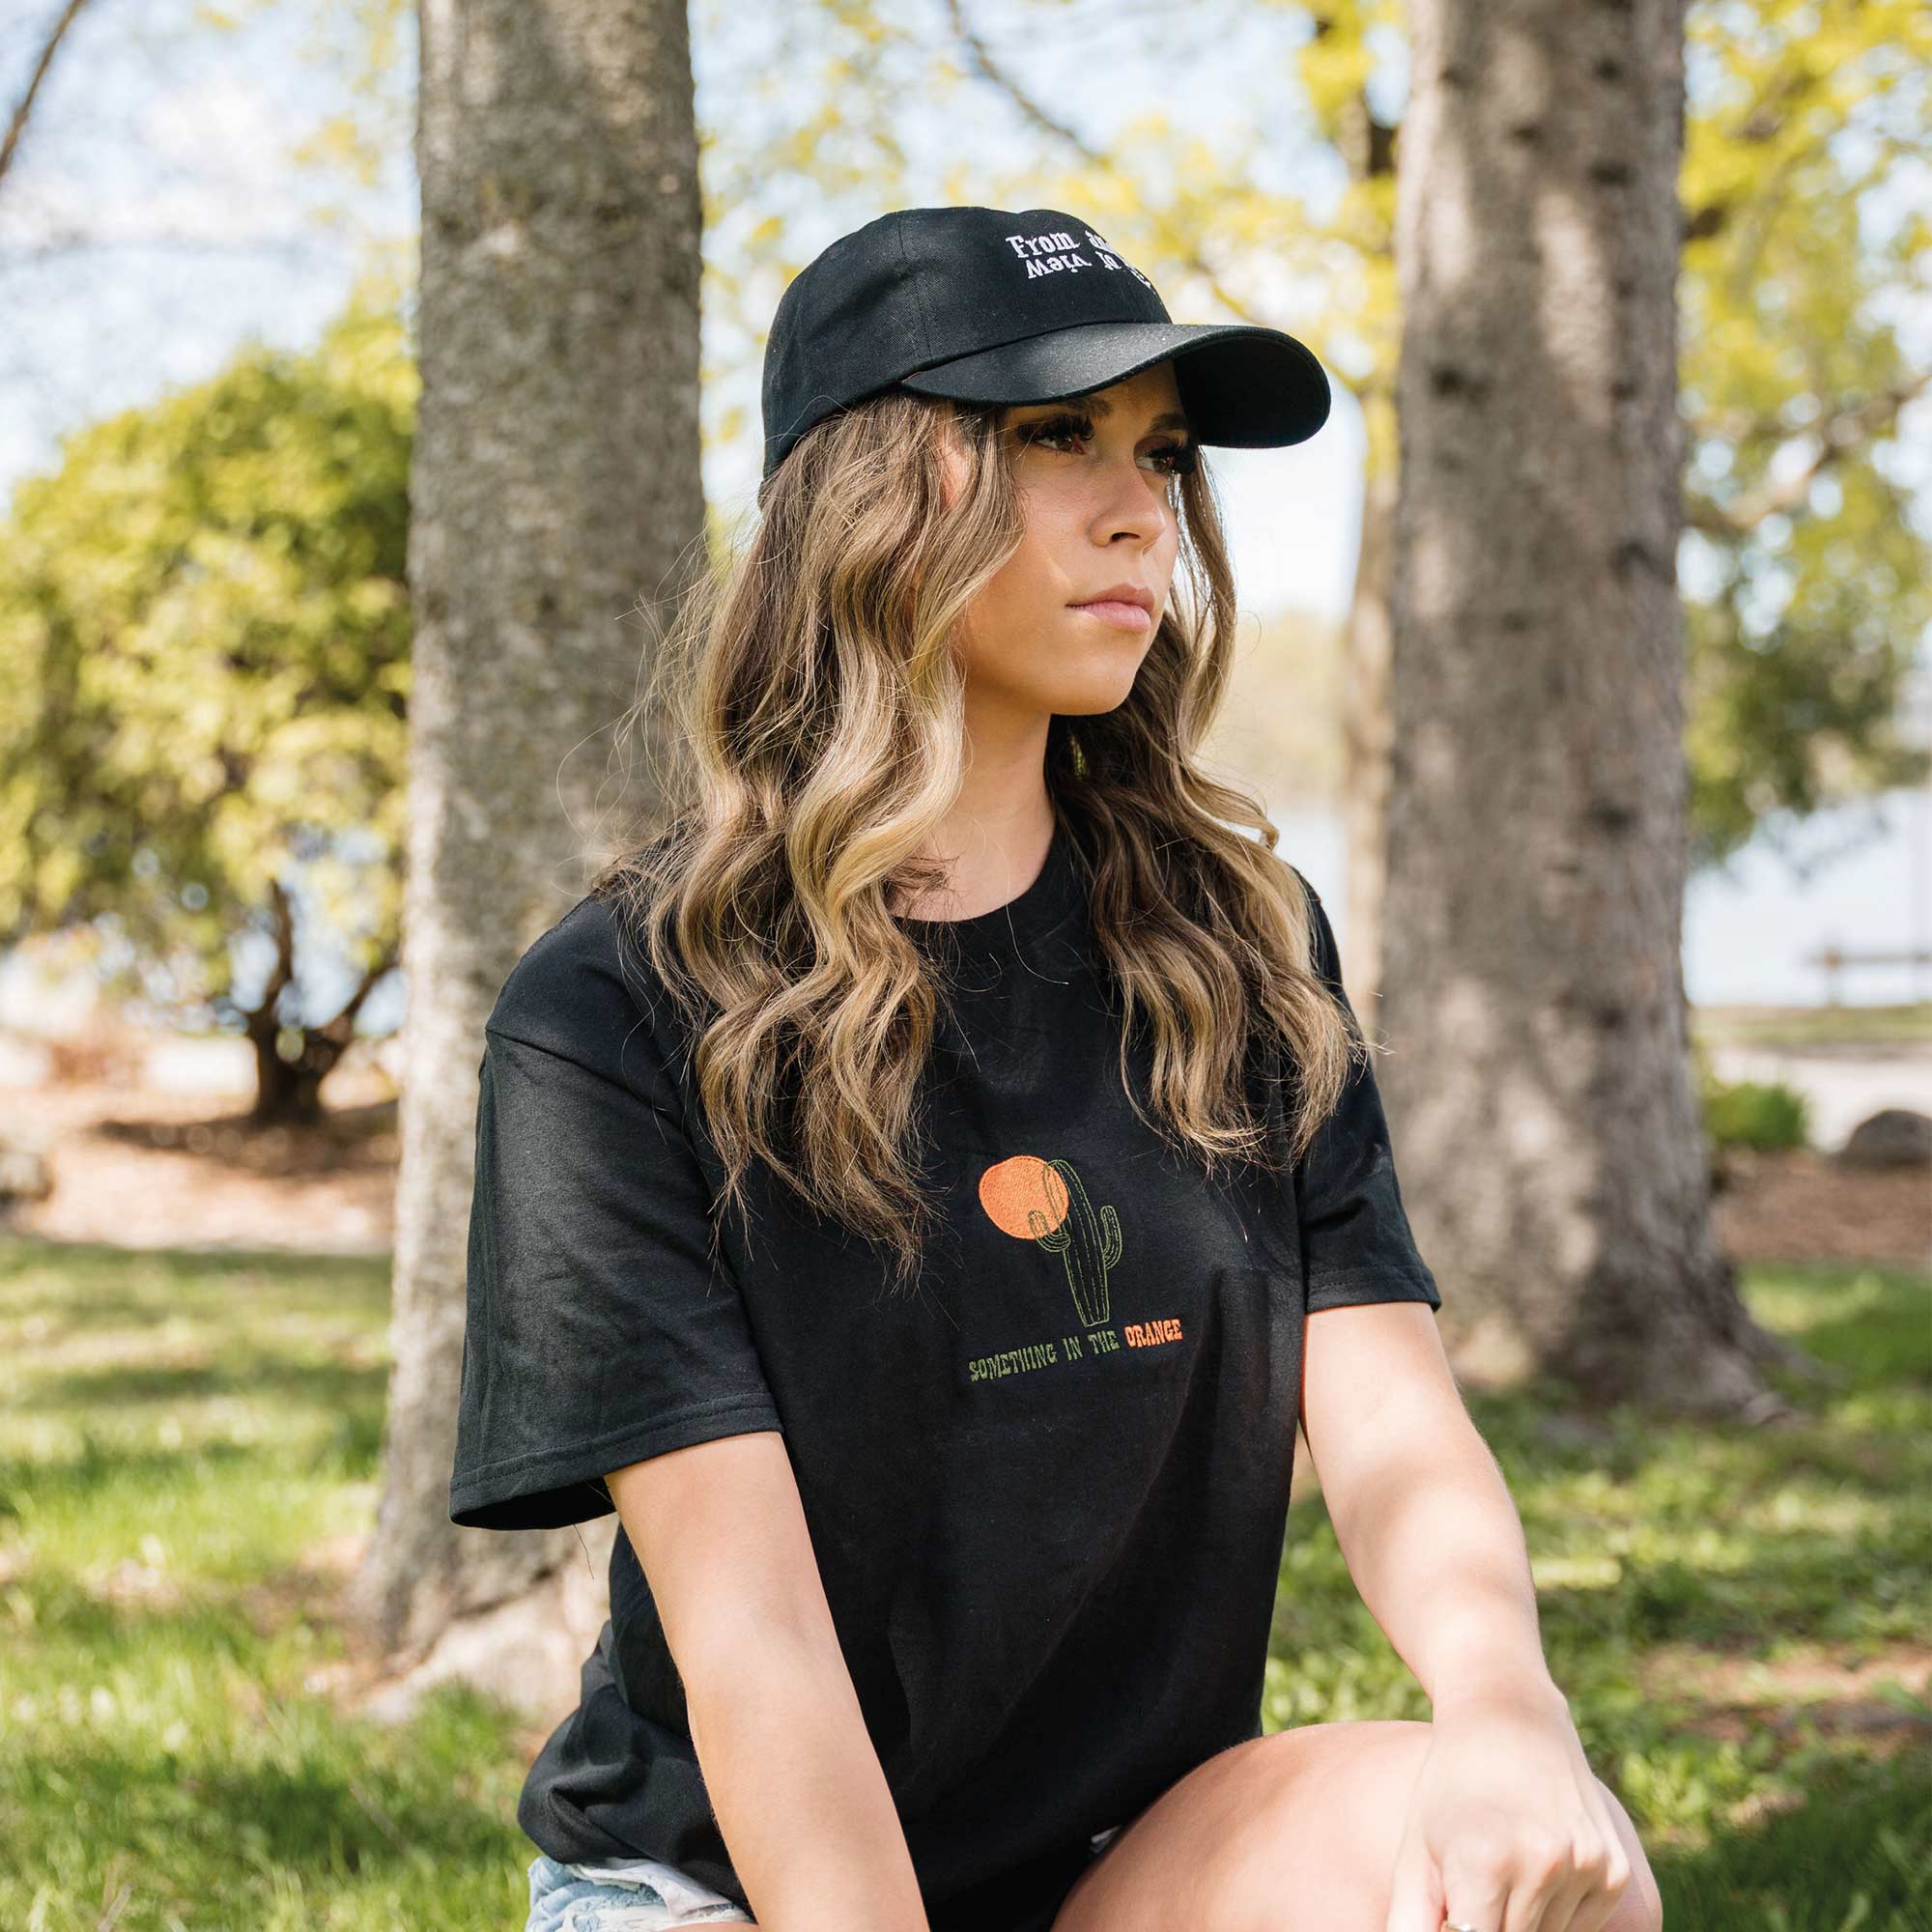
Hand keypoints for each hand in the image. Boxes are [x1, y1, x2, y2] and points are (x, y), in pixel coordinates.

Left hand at [1384, 1682, 1632, 1931]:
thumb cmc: (1449, 1790)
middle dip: (1488, 1925)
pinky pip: (1579, 1927)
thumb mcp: (1414, 1852)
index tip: (1454, 1912)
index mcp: (1483, 1860)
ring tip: (1502, 1869)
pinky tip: (1536, 1865)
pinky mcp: (1614, 1872)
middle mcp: (1542, 1864)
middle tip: (1474, 1882)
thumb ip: (1410, 1924)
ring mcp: (1585, 1867)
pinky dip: (1555, 1913)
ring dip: (1521, 1922)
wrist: (1510, 1719)